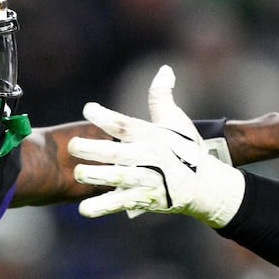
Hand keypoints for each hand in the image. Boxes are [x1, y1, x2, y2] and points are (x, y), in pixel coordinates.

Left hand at [71, 66, 246, 224]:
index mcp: (151, 135)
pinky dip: (103, 207)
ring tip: (78, 174)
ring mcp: (147, 180)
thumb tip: (165, 69)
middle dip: (96, 149)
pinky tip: (84, 210)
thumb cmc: (186, 149)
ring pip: (119, 178)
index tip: (88, 109)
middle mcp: (148, 157)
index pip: (126, 124)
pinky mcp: (145, 198)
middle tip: (73, 146)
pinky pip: (121, 203)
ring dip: (98, 176)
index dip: (107, 116)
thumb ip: (162, 97)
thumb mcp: (177, 121)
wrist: (205, 185)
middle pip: (119, 153)